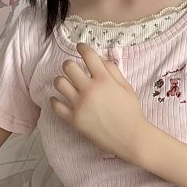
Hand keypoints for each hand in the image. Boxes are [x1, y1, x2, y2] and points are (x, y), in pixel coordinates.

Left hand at [49, 43, 149, 162]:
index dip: (82, 47)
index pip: (87, 55)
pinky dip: (55, 101)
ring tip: (66, 85)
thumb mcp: (126, 87)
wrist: (131, 138)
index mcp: (104, 79)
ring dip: (61, 81)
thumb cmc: (131, 112)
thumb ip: (113, 71)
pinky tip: (59, 100)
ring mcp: (80, 105)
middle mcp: (90, 89)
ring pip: (59, 83)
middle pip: (68, 66)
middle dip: (69, 65)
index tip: (80, 48)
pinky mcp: (74, 120)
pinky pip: (56, 106)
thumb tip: (100, 60)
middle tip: (73, 70)